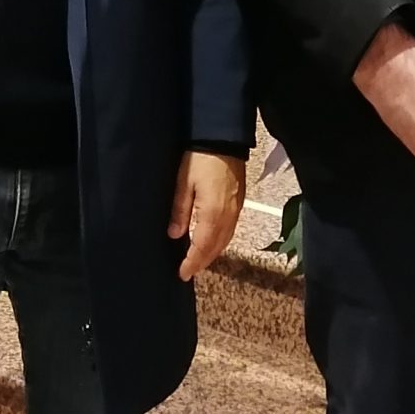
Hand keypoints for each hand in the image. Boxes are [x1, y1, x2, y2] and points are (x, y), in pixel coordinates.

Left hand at [169, 150, 245, 280]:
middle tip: (188, 271)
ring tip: (198, 260)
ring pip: (225, 240)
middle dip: (203, 261)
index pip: (202, 247)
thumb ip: (179, 211)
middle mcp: (228, 216)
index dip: (192, 262)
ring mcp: (236, 209)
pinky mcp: (239, 202)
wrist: (223, 139)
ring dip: (212, 253)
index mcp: (213, 214)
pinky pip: (230, 230)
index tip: (182, 274)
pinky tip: (211, 240)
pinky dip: (220, 241)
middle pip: (216, 247)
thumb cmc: (200, 159)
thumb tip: (175, 235)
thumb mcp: (183, 183)